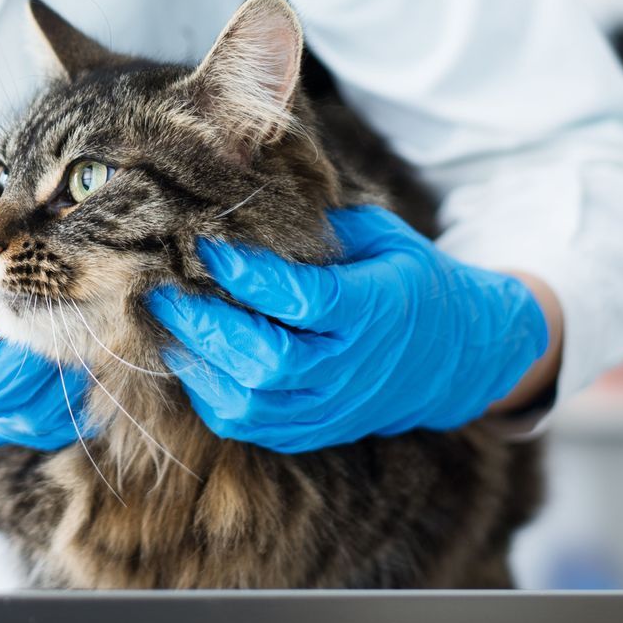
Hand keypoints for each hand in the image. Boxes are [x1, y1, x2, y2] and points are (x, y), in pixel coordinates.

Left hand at [144, 204, 548, 450]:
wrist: (458, 355)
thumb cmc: (406, 276)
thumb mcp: (380, 234)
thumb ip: (319, 221)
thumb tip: (245, 191)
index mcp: (374, 308)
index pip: (301, 299)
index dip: (247, 275)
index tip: (205, 242)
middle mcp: (353, 366)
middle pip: (268, 362)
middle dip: (206, 325)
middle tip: (164, 289)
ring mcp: (335, 406)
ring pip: (253, 404)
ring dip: (200, 366)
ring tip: (168, 325)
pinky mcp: (318, 430)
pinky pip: (253, 428)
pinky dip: (212, 397)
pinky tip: (191, 359)